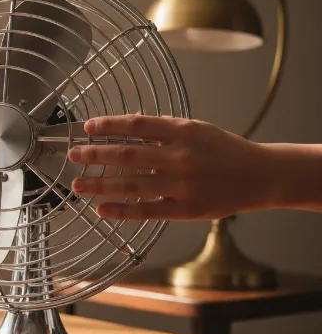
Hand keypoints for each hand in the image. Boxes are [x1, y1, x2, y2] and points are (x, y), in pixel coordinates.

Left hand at [67, 115, 273, 220]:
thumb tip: (128, 123)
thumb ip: (162, 128)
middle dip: (96, 155)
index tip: (88, 127)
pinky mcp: (184, 209)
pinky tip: (103, 210)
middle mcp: (179, 156)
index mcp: (182, 132)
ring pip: (132, 184)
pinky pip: (147, 211)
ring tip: (78, 185)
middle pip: (128, 155)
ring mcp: (181, 184)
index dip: (110, 125)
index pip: (137, 125)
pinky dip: (123, 211)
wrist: (259, 175)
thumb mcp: (196, 129)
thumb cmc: (223, 150)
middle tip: (74, 155)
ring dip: (101, 185)